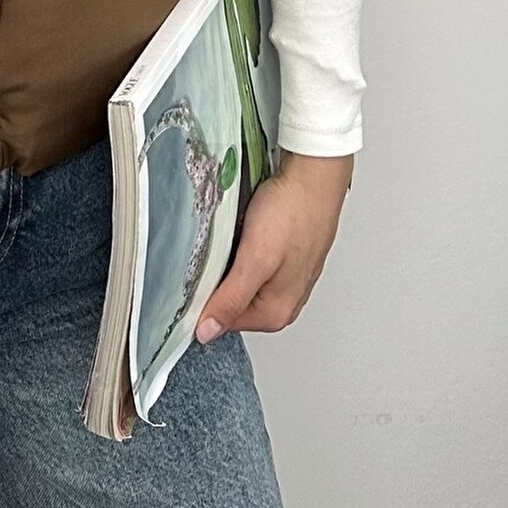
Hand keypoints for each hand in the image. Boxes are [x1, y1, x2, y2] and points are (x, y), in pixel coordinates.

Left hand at [194, 149, 353, 343]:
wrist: (314, 175)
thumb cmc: (293, 212)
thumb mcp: (256, 259)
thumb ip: (231, 299)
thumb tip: (207, 332)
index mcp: (276, 313)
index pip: (222, 322)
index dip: (202, 302)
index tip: (192, 279)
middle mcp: (284, 301)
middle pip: (231, 303)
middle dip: (216, 282)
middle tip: (213, 254)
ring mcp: (285, 279)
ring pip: (239, 282)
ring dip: (227, 265)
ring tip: (230, 241)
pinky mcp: (283, 259)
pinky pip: (250, 264)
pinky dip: (239, 251)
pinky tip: (240, 235)